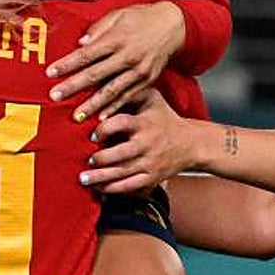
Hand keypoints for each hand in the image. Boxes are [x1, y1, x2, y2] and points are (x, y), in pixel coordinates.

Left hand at [47, 1, 183, 120]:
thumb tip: (80, 44)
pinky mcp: (147, 81)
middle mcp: (128, 57)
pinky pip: (127, 98)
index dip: (68, 64)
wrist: (173, 26)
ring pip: (111, 91)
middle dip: (73, 87)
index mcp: (117, 39)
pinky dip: (113, 109)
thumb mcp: (118, 14)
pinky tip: (101, 119)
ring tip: (76, 116)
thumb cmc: (141, 17)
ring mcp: (138, 71)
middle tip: (54, 96)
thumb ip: (98, 29)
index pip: (87, 54)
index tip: (50, 72)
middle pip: (95, 75)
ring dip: (92, 105)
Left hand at [79, 89, 198, 193]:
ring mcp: (150, 163)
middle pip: (121, 153)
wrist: (191, 144)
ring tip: (84, 178)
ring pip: (123, 173)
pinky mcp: (152, 178)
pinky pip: (130, 186)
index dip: (104, 129)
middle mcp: (147, 144)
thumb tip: (104, 84)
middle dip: (101, 158)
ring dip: (101, 177)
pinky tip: (99, 188)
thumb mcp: (152, 99)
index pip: (122, 124)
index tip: (91, 135)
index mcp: (145, 123)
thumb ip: (130, 92)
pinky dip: (113, 189)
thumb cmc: (165, 118)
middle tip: (87, 160)